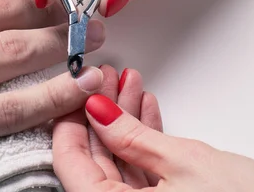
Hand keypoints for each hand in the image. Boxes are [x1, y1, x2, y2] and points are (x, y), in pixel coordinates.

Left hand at [53, 67, 253, 191]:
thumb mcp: (184, 164)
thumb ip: (131, 137)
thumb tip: (96, 111)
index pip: (70, 164)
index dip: (69, 121)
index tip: (74, 91)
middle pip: (94, 160)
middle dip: (101, 113)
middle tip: (102, 80)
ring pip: (120, 162)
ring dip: (124, 121)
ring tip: (126, 84)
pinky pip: (143, 172)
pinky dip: (144, 140)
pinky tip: (145, 109)